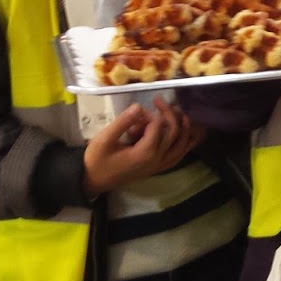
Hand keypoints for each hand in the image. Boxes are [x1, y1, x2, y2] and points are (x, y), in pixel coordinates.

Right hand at [82, 97, 202, 196]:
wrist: (92, 180)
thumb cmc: (97, 159)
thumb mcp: (104, 138)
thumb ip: (123, 122)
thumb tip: (139, 106)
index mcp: (145, 153)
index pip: (158, 126)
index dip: (150, 114)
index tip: (137, 111)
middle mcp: (156, 160)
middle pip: (173, 133)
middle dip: (169, 113)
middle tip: (159, 100)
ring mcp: (158, 166)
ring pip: (181, 146)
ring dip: (184, 129)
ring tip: (182, 114)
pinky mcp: (156, 168)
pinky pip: (177, 157)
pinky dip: (184, 146)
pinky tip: (188, 137)